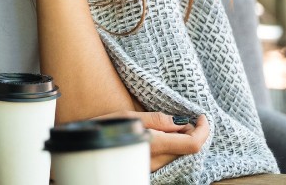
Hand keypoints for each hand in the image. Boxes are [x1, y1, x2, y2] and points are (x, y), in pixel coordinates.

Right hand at [94, 111, 209, 171]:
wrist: (82, 146)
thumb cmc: (101, 127)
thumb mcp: (128, 116)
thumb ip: (157, 119)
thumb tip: (181, 121)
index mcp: (152, 145)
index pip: (192, 144)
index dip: (203, 130)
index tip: (202, 116)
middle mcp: (154, 162)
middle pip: (187, 150)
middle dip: (190, 133)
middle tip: (180, 118)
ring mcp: (150, 168)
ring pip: (178, 155)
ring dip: (180, 140)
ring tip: (167, 126)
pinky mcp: (146, 170)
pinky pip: (167, 159)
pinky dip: (171, 147)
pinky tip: (160, 137)